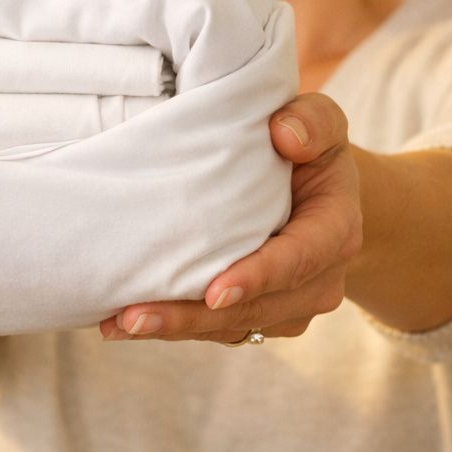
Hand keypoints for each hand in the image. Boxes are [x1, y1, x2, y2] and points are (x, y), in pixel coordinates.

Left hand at [98, 93, 361, 343]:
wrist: (316, 191)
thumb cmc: (310, 147)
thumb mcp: (321, 122)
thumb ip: (310, 121)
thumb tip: (284, 135)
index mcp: (334, 231)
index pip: (298, 260)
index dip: (257, 278)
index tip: (215, 293)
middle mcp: (317, 281)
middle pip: (253, 309)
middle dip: (193, 317)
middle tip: (134, 317)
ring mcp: (288, 307)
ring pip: (229, 327)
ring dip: (174, 328)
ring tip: (116, 324)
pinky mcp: (258, 317)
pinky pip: (216, 330)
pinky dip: (174, 327)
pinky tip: (123, 323)